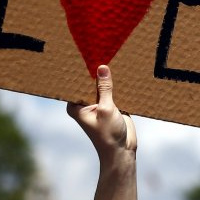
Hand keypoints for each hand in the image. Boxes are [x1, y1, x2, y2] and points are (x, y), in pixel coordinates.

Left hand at [68, 64, 139, 199]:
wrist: (122, 151)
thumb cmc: (108, 134)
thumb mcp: (106, 108)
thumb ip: (104, 88)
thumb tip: (101, 67)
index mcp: (75, 105)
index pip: (76, 82)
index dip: (80, 68)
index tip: (83, 51)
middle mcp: (85, 103)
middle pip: (89, 81)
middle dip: (95, 70)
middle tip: (99, 48)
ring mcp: (99, 103)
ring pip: (103, 85)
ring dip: (109, 76)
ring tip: (113, 54)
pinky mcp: (112, 105)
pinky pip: (115, 90)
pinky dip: (119, 84)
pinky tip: (124, 70)